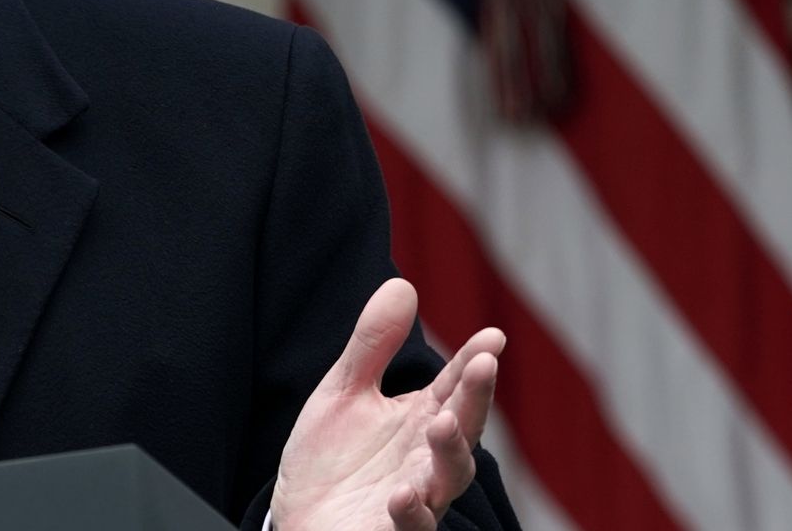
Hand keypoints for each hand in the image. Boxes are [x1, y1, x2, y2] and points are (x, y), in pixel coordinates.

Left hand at [270, 278, 503, 530]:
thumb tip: (403, 284)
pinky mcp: (393, 530)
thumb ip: (373, 344)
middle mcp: (427, 458)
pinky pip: (413, 527)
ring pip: (448, 478)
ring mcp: (416, 497)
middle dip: (474, 398)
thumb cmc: (331, 459)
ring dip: (450, 452)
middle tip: (483, 365)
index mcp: (420, 419)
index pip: (454, 386)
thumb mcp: (344, 392)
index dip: (473, 362)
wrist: (299, 518)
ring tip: (443, 422)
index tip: (492, 337)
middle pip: (461, 427)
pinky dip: (412, 513)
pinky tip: (403, 493)